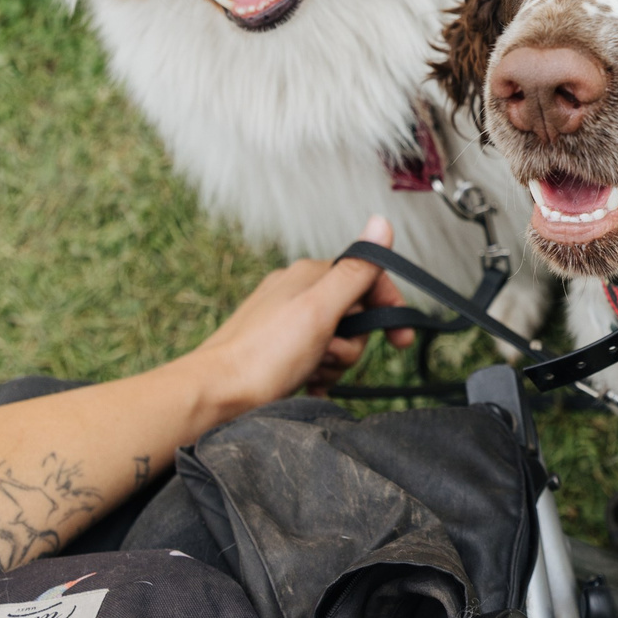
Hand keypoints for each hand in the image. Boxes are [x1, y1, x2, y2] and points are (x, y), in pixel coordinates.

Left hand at [181, 217, 411, 420]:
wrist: (216, 394)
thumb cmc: (264, 356)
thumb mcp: (319, 310)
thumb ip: (355, 271)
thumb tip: (381, 223)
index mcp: (308, 275)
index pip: (367, 279)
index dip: (388, 308)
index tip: (402, 339)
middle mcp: (296, 292)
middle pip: (354, 316)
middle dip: (352, 344)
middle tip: (329, 355)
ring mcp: (286, 321)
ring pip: (336, 341)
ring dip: (333, 363)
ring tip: (309, 372)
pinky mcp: (278, 348)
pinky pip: (315, 359)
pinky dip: (317, 375)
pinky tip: (305, 385)